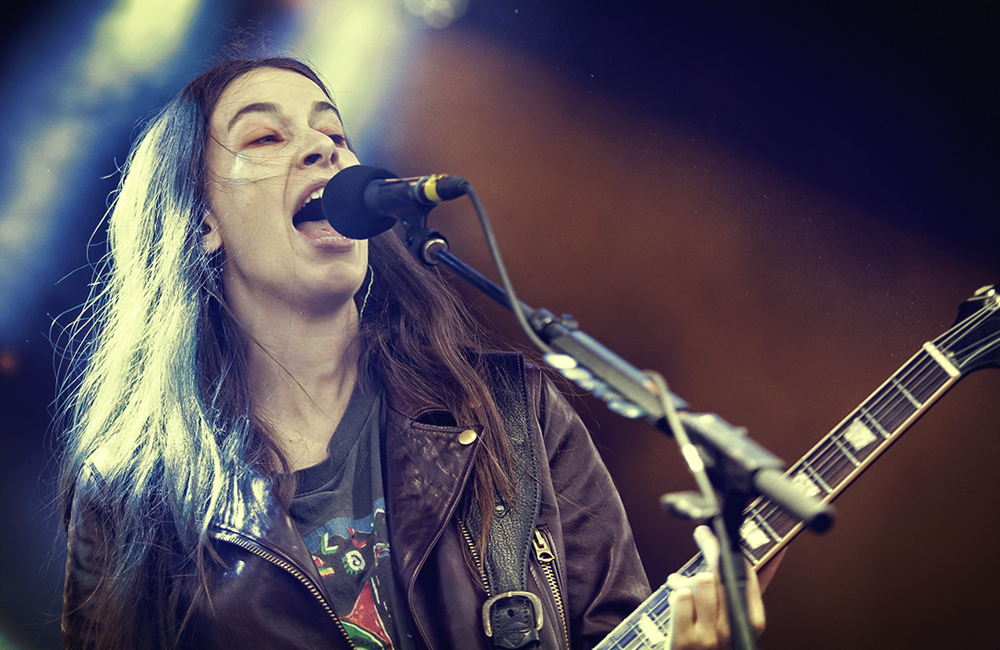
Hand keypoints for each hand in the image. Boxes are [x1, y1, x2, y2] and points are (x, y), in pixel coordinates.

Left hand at [665, 526, 765, 649]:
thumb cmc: (716, 640)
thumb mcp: (739, 615)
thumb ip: (751, 587)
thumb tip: (777, 554)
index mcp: (752, 621)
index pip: (746, 574)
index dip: (730, 550)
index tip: (718, 533)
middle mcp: (733, 629)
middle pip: (718, 574)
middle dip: (708, 551)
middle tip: (702, 536)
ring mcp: (709, 637)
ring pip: (700, 581)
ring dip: (687, 581)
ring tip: (681, 585)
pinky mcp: (685, 641)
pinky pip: (680, 598)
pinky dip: (674, 595)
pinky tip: (677, 604)